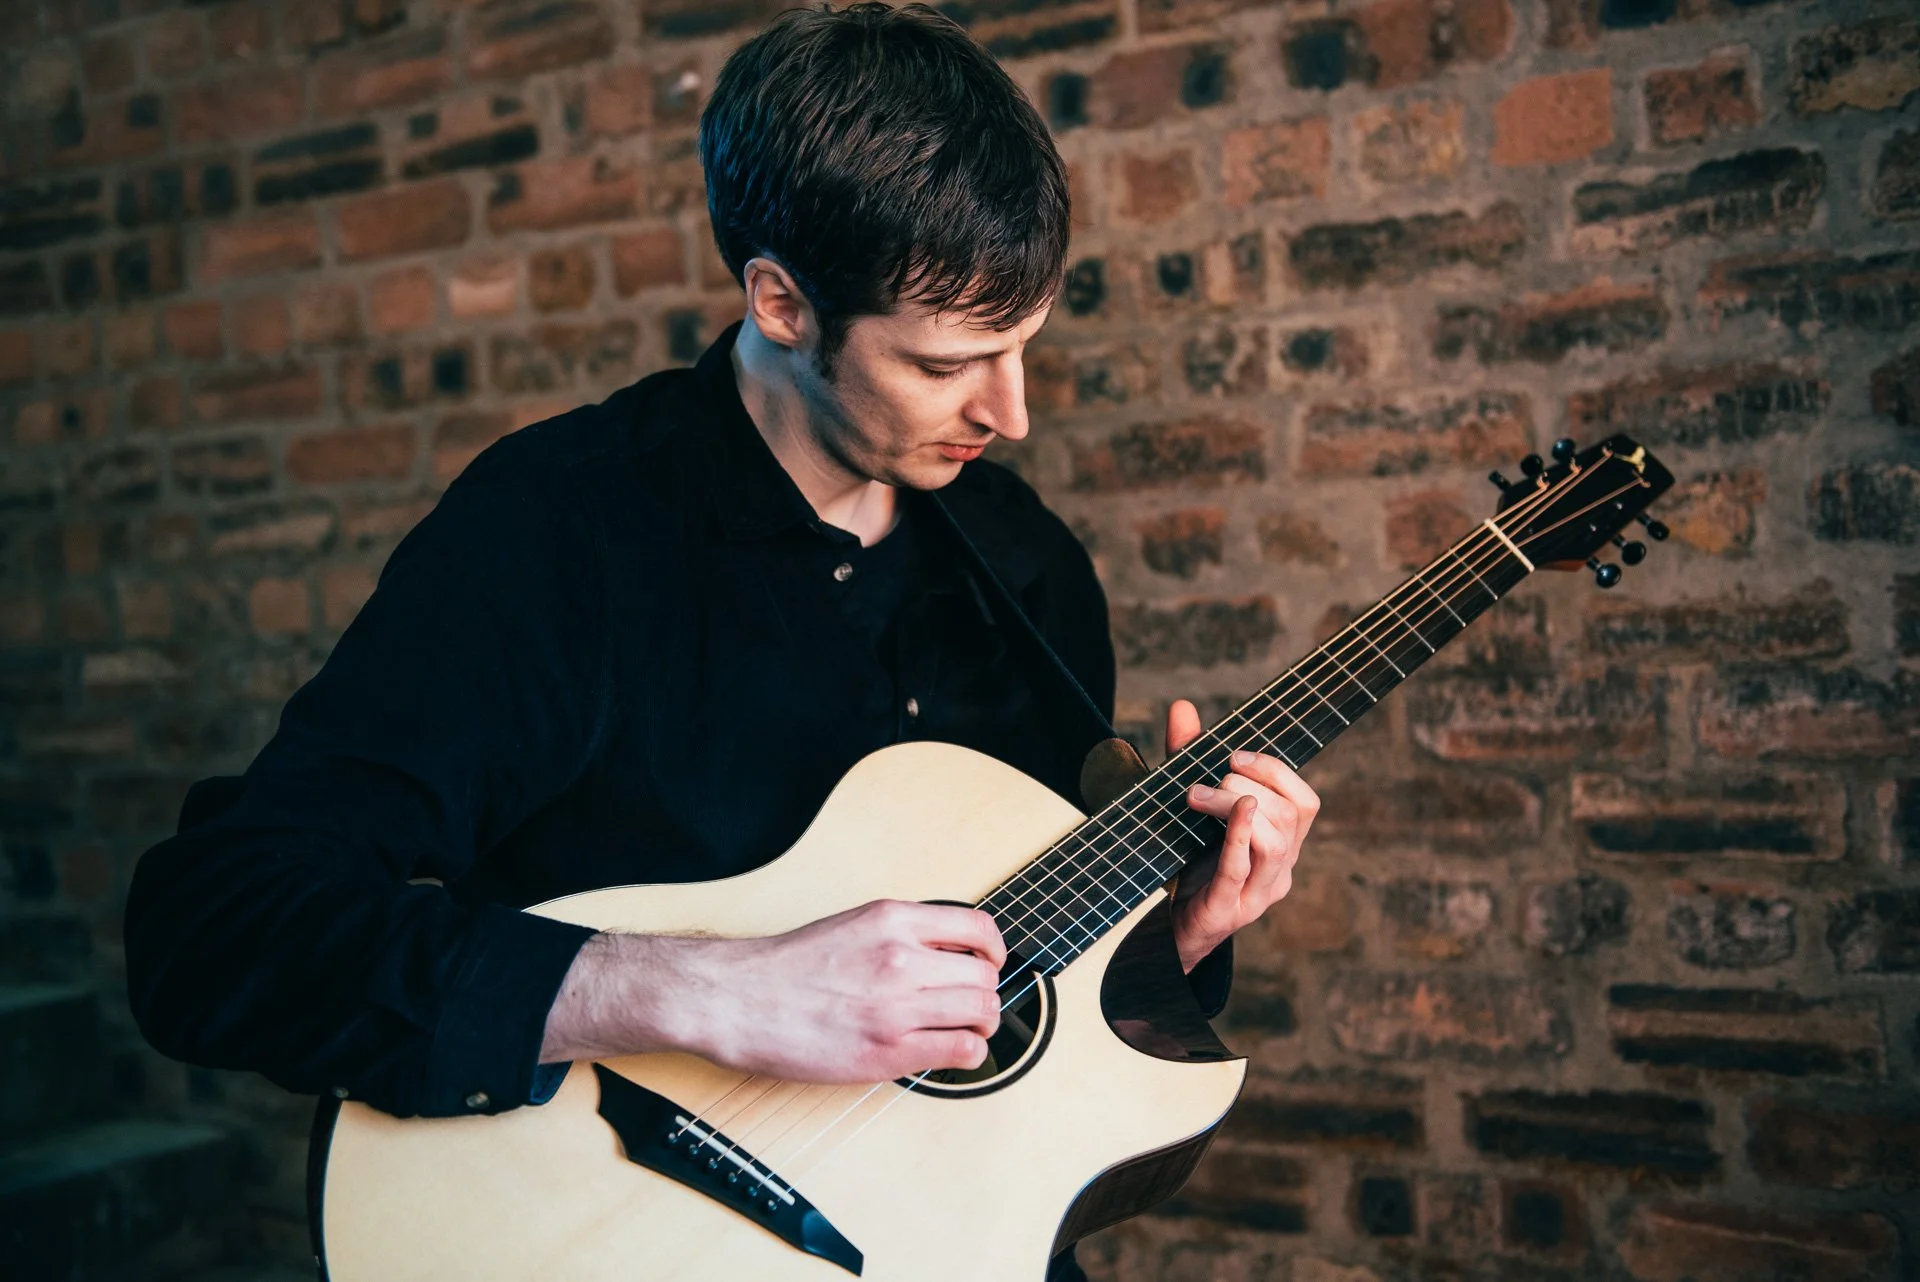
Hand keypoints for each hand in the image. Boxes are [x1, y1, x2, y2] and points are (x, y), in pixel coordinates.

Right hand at [692, 900, 1005, 1082]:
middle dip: (986, 992)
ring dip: (983, 1023)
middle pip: (984, 976)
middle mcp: (900, 958)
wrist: (739, 1000)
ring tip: (967, 1028)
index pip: (977, 928)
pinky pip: (962, 1050)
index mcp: (891, 920)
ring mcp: (896, 1006)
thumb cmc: (786, 968)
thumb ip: (901, 933)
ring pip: (982, 1012)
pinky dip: (970, 1052)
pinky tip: (953, 1050)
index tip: (989, 962)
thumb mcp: (852, 924)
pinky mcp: (888, 1051)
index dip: (993, 950)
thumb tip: (948, 953)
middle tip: (973, 1003)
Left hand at [1164, 698, 1318, 971]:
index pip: (1305, 802)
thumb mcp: (1191, 806)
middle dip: (1249, 785)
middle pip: (1289, 817)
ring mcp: (1258, 893)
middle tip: (1208, 780)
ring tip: (1198, 797)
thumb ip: (1189, 757)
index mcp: (1282, 844)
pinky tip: (1233, 811)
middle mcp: (1280, 869)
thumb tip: (1182, 706)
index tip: (1236, 757)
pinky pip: (1243, 868)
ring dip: (1235, 807)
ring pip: (1274, 842)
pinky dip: (1239, 836)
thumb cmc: (1188, 862)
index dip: (1276, 771)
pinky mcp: (1230, 909)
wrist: (1166, 928)